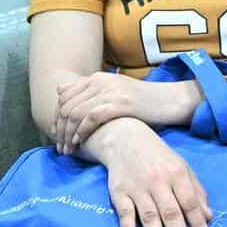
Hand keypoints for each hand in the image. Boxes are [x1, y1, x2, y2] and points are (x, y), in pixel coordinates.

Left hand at [52, 72, 195, 153]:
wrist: (170, 100)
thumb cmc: (142, 101)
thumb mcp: (114, 90)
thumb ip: (89, 91)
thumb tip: (60, 90)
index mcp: (97, 77)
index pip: (64, 97)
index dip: (57, 118)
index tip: (57, 136)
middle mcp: (101, 81)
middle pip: (67, 107)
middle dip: (60, 130)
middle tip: (61, 147)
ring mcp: (111, 91)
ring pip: (76, 113)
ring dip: (68, 134)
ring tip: (68, 149)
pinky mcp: (120, 103)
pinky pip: (91, 118)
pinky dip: (82, 131)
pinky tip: (80, 142)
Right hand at [90, 119, 212, 226]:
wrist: (126, 139)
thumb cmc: (159, 157)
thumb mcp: (183, 167)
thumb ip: (197, 191)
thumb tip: (209, 217)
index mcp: (178, 175)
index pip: (190, 203)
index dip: (198, 224)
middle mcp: (159, 182)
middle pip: (171, 213)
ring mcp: (138, 187)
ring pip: (149, 215)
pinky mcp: (119, 192)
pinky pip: (124, 212)